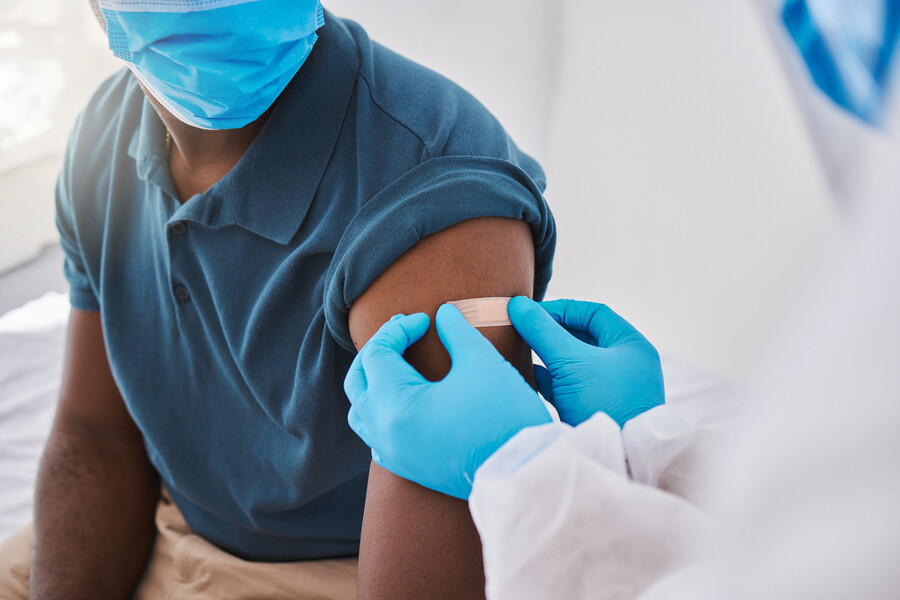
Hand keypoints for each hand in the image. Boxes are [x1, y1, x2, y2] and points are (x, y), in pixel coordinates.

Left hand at [344, 304, 551, 499]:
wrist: (524, 473)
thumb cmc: (505, 416)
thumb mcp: (481, 361)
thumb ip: (456, 331)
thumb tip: (444, 313)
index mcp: (397, 406)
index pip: (378, 354)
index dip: (399, 329)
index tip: (426, 320)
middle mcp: (385, 434)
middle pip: (358, 380)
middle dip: (378, 350)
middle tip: (405, 331)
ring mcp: (394, 455)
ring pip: (360, 411)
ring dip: (373, 381)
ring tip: (398, 362)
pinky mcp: (408, 468)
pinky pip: (376, 437)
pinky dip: (381, 412)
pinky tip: (404, 401)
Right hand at [507, 297, 663, 426]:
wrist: (618, 458)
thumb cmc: (605, 403)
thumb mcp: (572, 361)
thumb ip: (543, 331)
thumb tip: (517, 304)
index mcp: (630, 345)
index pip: (593, 313)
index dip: (561, 309)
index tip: (532, 313)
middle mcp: (624, 364)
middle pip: (581, 336)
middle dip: (550, 332)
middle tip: (522, 329)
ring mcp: (609, 388)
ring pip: (572, 362)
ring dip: (546, 355)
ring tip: (519, 348)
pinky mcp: (594, 409)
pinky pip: (567, 386)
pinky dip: (548, 379)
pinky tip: (526, 375)